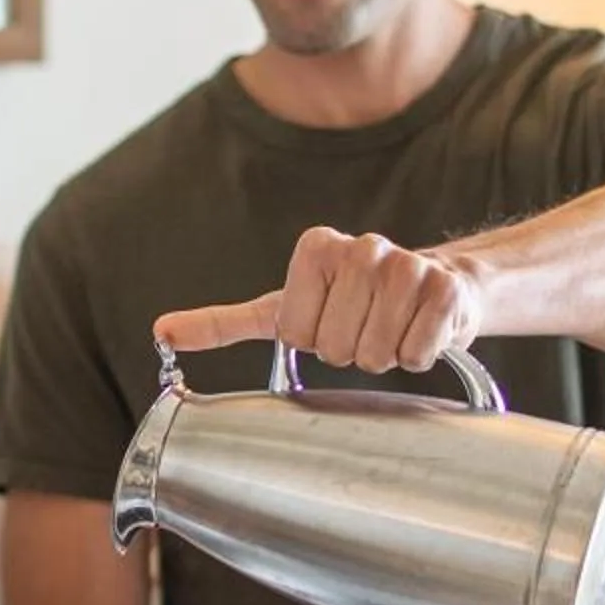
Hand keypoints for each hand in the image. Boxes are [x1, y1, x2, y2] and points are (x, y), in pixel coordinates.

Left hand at [153, 227, 482, 374]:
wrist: (441, 288)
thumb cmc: (355, 304)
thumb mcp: (286, 309)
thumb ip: (224, 322)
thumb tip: (160, 332)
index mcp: (317, 248)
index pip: (297, 334)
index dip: (313, 340)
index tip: (329, 320)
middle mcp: (361, 248)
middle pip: (335, 347)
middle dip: (350, 351)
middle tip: (365, 327)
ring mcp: (406, 265)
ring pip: (374, 353)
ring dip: (383, 354)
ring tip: (393, 328)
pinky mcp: (445, 290)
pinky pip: (415, 353)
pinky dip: (418, 356)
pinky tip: (421, 331)